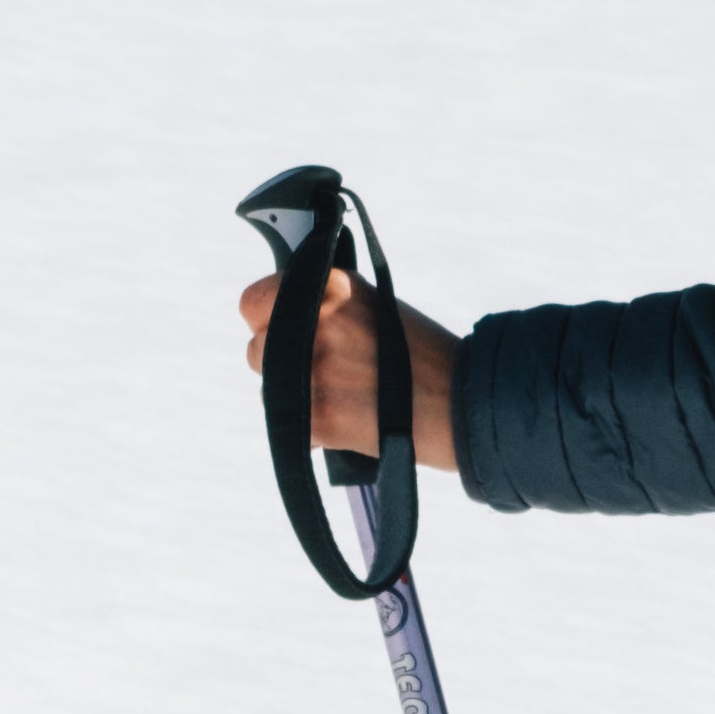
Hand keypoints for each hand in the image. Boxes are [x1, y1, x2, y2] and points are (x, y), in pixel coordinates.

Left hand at [234, 268, 461, 473]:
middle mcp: (316, 323)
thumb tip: (286, 313)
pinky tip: (345, 419)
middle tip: (319, 367)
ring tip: (338, 395)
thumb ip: (326, 305)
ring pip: (268, 386)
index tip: (282, 327)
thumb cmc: (424, 355)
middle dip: (279, 359)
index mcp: (330, 287)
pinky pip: (287, 421)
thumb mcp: (373, 305)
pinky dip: (312, 426)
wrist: (460, 402)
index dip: (266, 316)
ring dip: (292, 394)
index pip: (254, 300)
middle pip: (257, 347)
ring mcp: (313, 371)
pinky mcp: (316, 416)